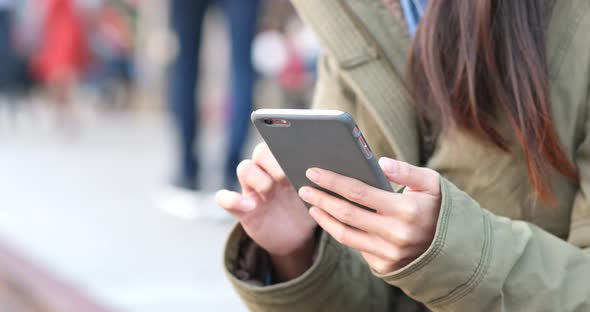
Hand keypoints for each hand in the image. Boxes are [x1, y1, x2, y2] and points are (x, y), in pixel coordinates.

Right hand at [216, 143, 316, 280]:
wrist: (297, 236)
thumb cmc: (312, 207)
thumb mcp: (323, 193)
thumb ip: (328, 177)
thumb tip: (344, 161)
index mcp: (288, 162)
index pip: (280, 140)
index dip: (286, 143)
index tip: (298, 153)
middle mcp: (268, 170)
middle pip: (261, 152)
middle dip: (273, 160)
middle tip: (286, 175)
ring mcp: (253, 188)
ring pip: (244, 168)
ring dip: (257, 178)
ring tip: (269, 192)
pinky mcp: (242, 208)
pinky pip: (225, 198)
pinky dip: (230, 198)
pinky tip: (248, 205)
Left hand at [298, 157, 440, 273]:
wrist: (455, 250)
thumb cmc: (439, 208)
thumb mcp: (432, 184)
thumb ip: (407, 171)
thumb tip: (380, 162)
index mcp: (406, 209)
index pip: (359, 192)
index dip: (332, 181)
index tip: (313, 171)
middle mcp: (396, 234)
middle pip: (346, 213)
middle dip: (320, 199)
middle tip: (304, 188)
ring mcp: (389, 253)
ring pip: (345, 234)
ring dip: (324, 219)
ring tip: (312, 205)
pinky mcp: (385, 266)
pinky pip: (356, 247)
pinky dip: (340, 232)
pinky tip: (330, 220)